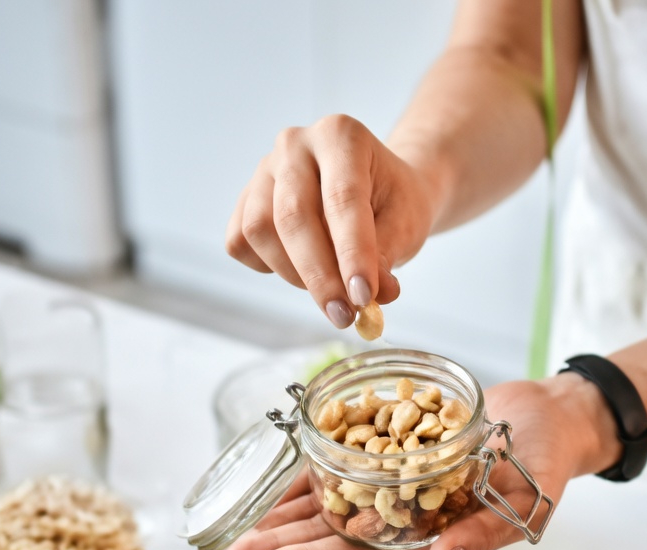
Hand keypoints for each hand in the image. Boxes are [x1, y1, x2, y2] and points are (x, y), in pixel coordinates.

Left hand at [221, 376, 607, 549]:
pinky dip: (310, 463)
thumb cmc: (546, 464)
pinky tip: (274, 470)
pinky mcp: (391, 444)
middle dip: (280, 543)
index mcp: (428, 535)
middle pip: (330, 532)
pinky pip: (342, 457)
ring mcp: (393, 480)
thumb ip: (484, 534)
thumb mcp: (527, 503)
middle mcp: (402, 513)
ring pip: (327, 499)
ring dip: (282, 511)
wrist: (550, 417)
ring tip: (234, 523)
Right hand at [225, 114, 439, 327]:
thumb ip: (387, 256)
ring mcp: (264, 169)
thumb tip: (372, 297)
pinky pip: (240, 242)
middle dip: (319, 275)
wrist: (379, 188)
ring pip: (259, 230)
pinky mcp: (245, 198)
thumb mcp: (406, 224)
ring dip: (293, 274)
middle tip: (344, 316)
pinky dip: (268, 266)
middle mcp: (295, 144)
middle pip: (293, 216)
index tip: (364, 298)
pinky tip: (300, 268)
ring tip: (330, 289)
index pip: (342, 199)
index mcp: (341, 135)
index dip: (352, 254)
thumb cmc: (394, 202)